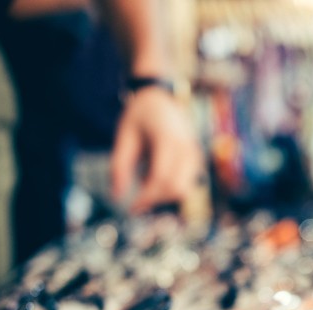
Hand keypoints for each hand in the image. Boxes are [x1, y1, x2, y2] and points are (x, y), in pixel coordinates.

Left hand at [111, 87, 202, 214]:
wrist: (162, 97)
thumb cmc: (140, 115)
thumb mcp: (124, 136)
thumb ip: (119, 166)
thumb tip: (116, 197)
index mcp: (167, 138)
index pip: (163, 178)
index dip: (147, 197)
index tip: (131, 208)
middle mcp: (186, 147)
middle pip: (177, 188)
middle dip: (156, 199)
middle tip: (137, 202)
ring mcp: (194, 154)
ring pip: (184, 189)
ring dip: (164, 196)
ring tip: (144, 187)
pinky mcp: (196, 160)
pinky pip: (186, 183)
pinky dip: (170, 189)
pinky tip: (153, 178)